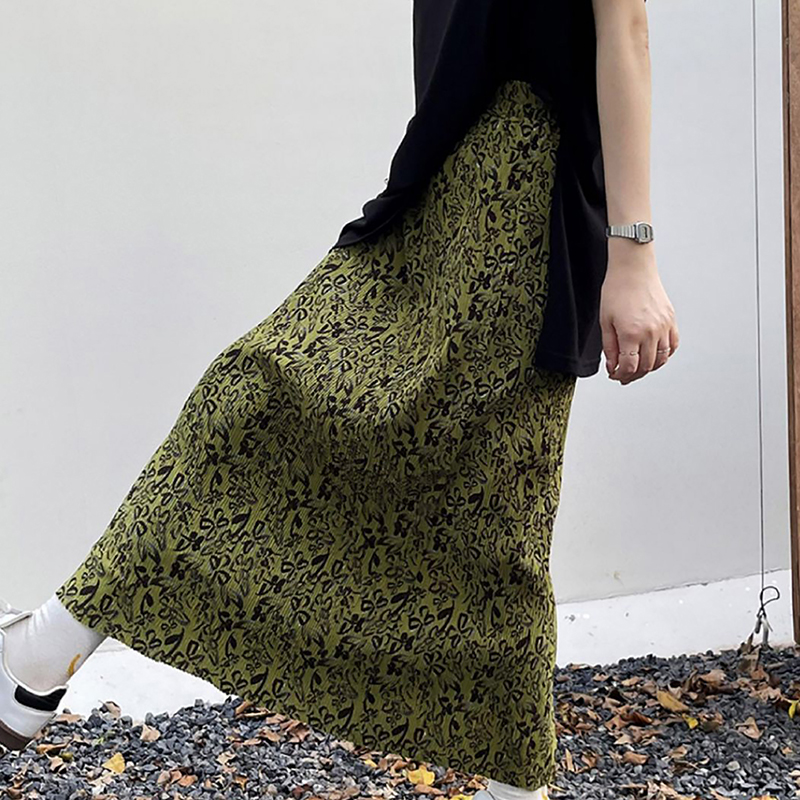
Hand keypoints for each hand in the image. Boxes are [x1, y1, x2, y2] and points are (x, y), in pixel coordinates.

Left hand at [599, 243, 678, 384]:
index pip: (629, 367)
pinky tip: (653, 356)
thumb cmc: (617, 290)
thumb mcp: (605, 321)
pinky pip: (672, 346)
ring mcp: (664, 327)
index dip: (620, 376)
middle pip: (646, 367)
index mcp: (631, 333)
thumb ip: (609, 347)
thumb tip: (612, 366)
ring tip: (637, 368)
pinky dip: (664, 356)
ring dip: (649, 368)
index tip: (614, 375)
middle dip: (633, 375)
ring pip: (660, 360)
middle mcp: (651, 332)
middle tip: (623, 376)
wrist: (633, 269)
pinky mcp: (671, 320)